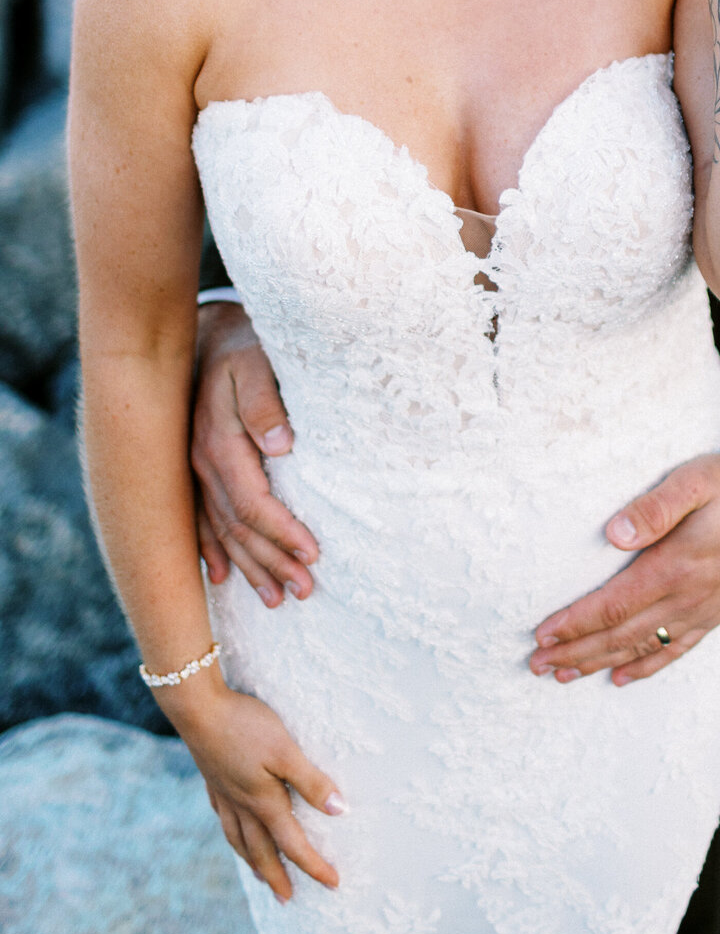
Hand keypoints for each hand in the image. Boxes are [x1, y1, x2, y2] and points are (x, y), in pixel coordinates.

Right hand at [168, 677, 344, 901]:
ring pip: (239, 839)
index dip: (314, 865)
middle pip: (262, 851)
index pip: (294, 843)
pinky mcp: (213, 780)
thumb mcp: (286, 750)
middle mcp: (242, 805)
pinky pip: (224, 819)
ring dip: (252, 861)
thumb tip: (339, 811)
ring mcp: (224, 794)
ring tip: (259, 875)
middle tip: (287, 899)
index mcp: (263, 802)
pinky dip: (232, 833)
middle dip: (277, 877)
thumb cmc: (245, 726)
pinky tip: (233, 828)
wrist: (198, 709)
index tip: (333, 884)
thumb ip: (311, 781)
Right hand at [192, 302, 318, 606]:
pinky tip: (221, 577)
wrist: (207, 334)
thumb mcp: (257, 363)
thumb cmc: (244, 347)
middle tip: (305, 591)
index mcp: (219, 443)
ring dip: (249, 566)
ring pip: (219, 531)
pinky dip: (211, 552)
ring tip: (276, 599)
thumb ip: (266, 402)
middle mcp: (201, 465)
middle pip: (237, 527)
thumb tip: (280, 445)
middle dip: (272, 562)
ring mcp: (192, 471)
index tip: (314, 554)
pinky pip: (197, 521)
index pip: (251, 503)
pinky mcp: (193, 471)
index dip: (282, 532)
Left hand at [529, 454, 719, 685]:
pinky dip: (644, 668)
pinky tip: (620, 677)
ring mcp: (701, 612)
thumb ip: (654, 507)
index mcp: (675, 567)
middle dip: (576, 652)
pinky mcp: (713, 615)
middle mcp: (686, 599)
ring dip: (599, 664)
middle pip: (620, 636)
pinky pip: (674, 651)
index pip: (613, 606)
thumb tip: (614, 533)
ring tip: (563, 675)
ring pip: (641, 649)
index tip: (541, 635)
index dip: (575, 623)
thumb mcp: (693, 482)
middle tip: (536, 665)